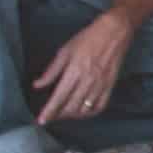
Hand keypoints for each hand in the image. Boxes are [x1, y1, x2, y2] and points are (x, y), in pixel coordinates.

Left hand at [31, 11, 136, 125]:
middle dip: (59, 115)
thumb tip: (37, 85)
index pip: (59, 97)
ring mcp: (101, 84)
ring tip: (63, 114)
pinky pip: (100, 106)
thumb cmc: (87, 38)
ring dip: (72, 115)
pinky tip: (82, 112)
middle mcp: (88, 81)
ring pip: (85, 109)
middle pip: (71, 106)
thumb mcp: (65, 51)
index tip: (41, 120)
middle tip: (50, 116)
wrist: (115, 32)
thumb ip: (51, 71)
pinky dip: (90, 113)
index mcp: (75, 71)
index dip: (49, 111)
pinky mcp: (110, 85)